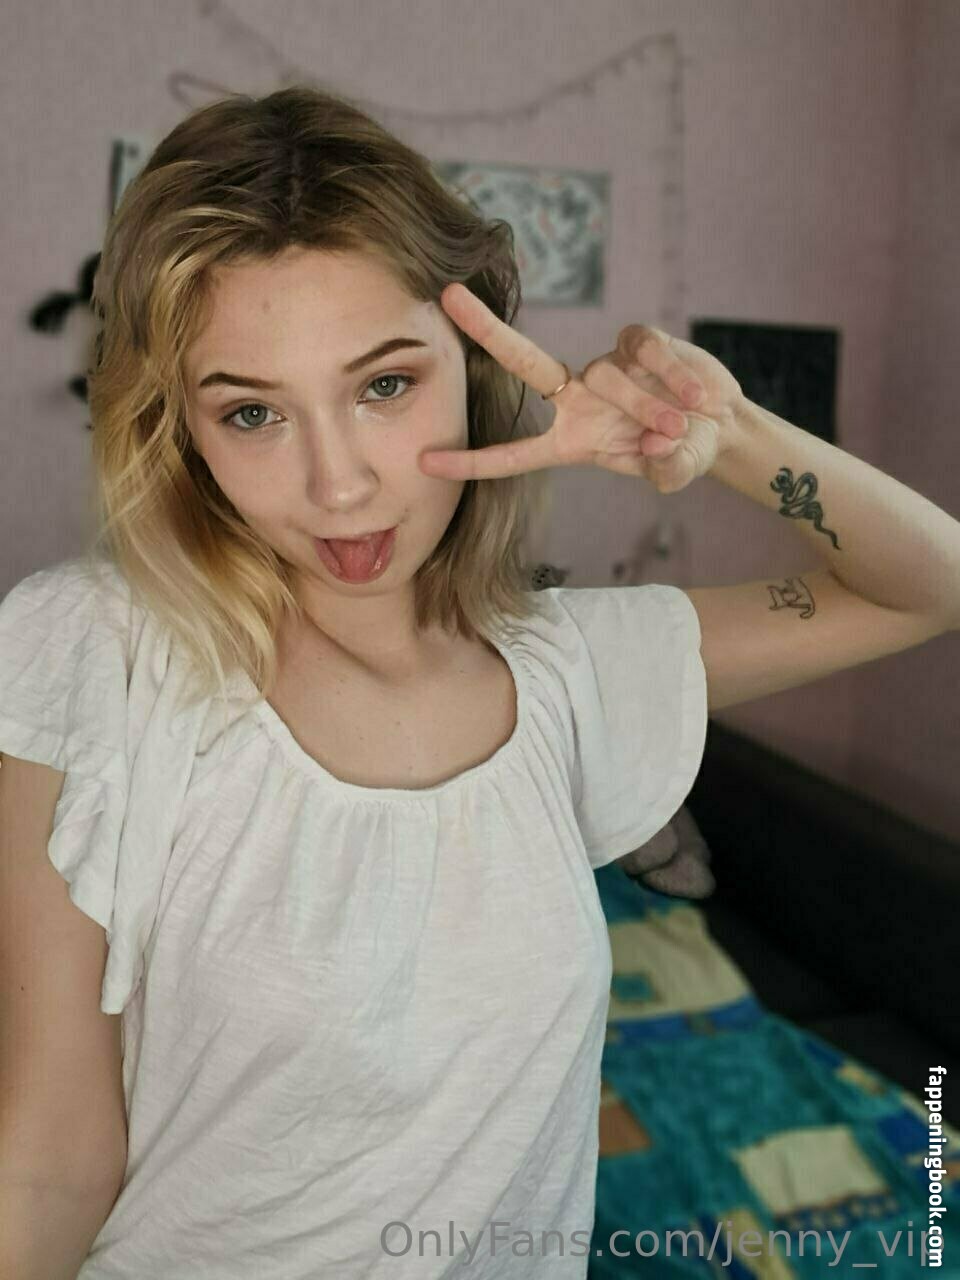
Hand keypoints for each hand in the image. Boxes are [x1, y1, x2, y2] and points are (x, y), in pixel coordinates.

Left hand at [419, 283, 743, 493]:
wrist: (719, 423)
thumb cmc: (684, 452)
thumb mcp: (676, 471)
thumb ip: (667, 470)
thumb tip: (658, 445)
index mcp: (572, 441)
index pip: (513, 455)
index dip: (472, 461)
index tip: (425, 462)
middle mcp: (578, 399)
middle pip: (524, 362)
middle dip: (487, 330)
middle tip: (449, 297)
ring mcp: (606, 366)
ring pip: (609, 377)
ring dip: (649, 406)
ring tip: (682, 427)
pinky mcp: (637, 341)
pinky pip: (646, 350)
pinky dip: (674, 376)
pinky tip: (698, 397)